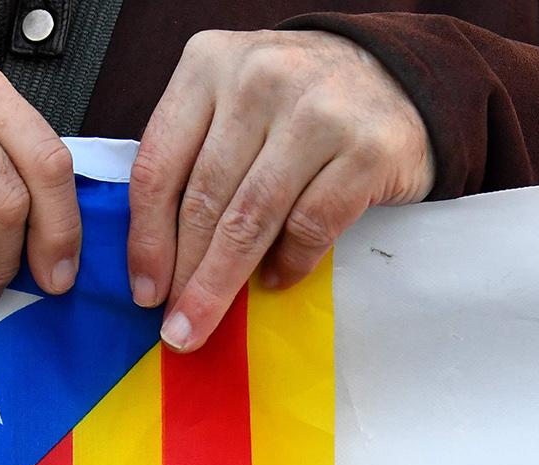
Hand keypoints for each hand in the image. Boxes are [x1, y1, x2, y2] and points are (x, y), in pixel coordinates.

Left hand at [128, 30, 435, 350]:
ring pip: (251, 219)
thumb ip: (194, 155)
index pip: (159, 165)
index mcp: (209, 63)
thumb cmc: (296, 103)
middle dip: (185, 275)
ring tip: (205, 323)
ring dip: (222, 283)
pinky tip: (277, 280)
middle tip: (175, 327)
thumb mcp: (231, 102)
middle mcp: (259, 78)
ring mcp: (317, 112)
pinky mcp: (367, 149)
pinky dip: (289, 263)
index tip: (143, 291)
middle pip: (204, 199)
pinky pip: (310, 226)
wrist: (395, 75)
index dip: (147, 239)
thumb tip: (159, 259)